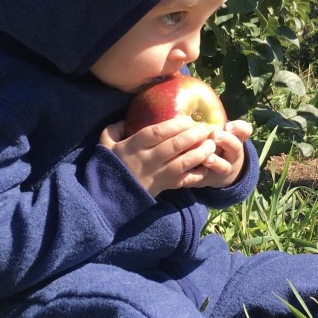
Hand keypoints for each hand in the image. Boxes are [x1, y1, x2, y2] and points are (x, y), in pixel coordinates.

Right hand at [99, 117, 251, 197]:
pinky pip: (184, 181)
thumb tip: (125, 120)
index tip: (187, 119)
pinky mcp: (164, 187)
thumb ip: (114, 129)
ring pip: (183, 163)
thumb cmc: (109, 166)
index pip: (156, 133)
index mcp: (134, 146)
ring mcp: (157, 175)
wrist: (108, 197)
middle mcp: (148, 160)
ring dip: (200, 153)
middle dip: (193, 135)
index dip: (174, 125)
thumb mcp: (105, 144)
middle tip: (206, 128)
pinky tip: (208, 166)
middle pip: (174, 146)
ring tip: (212, 145)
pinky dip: (197, 174)